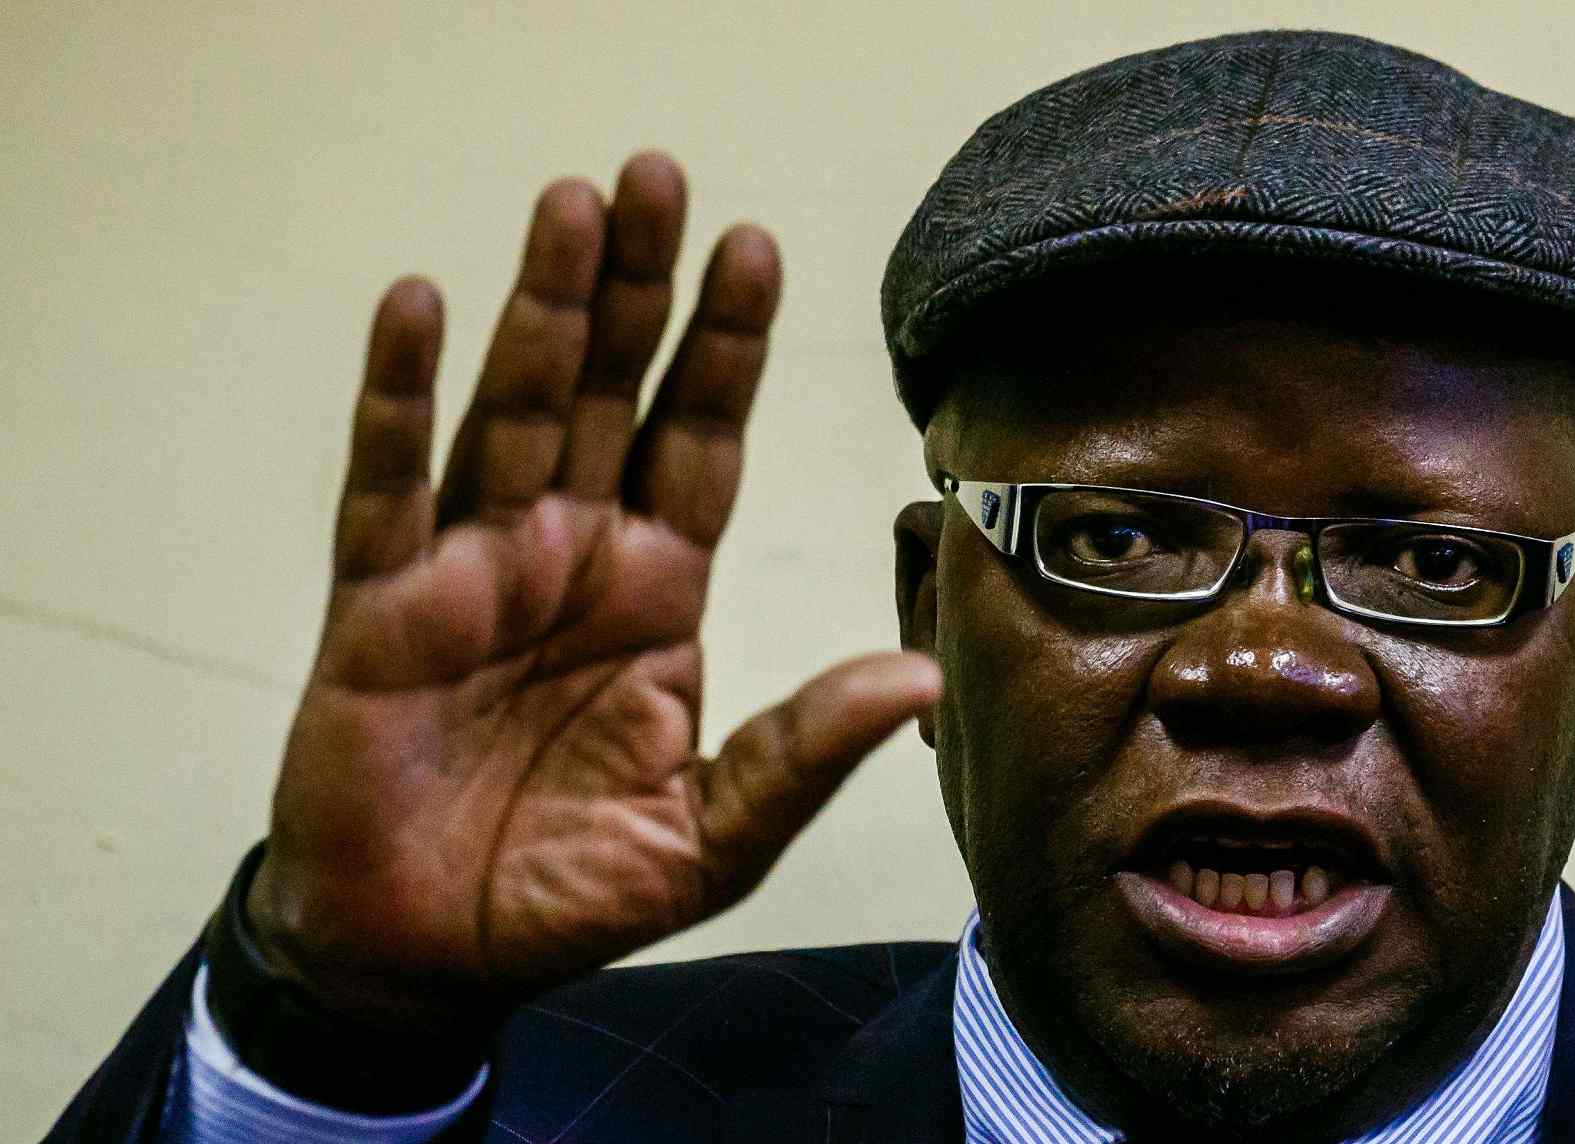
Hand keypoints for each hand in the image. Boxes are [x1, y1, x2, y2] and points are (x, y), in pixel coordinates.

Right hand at [248, 152, 939, 1032]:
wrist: (427, 957)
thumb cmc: (567, 891)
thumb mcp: (711, 836)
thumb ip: (802, 752)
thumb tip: (920, 678)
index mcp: (659, 593)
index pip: (704, 444)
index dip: (728, 350)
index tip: (759, 249)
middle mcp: (573, 556)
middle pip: (614, 395)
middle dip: (638, 290)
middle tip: (660, 176)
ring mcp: (473, 569)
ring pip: (514, 411)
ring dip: (541, 310)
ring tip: (571, 206)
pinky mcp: (379, 604)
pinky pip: (388, 485)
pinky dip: (397, 398)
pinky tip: (418, 305)